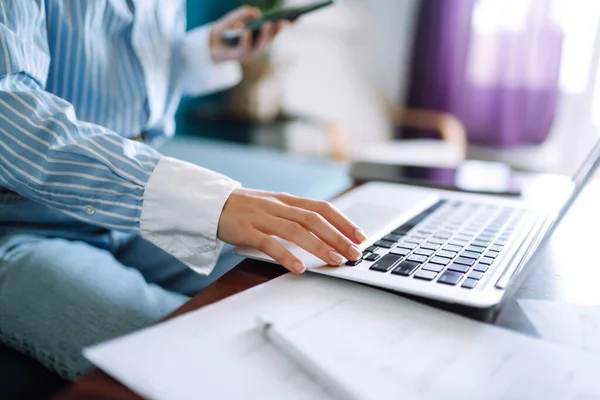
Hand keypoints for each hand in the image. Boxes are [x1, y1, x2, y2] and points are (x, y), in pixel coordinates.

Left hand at [209, 6, 290, 63]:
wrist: (209, 45)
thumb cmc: (225, 31)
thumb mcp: (233, 18)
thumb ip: (243, 14)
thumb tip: (254, 12)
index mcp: (260, 37)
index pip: (275, 31)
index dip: (285, 26)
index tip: (295, 18)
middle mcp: (257, 46)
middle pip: (270, 39)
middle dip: (277, 31)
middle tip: (283, 21)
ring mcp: (249, 53)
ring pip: (259, 46)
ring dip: (264, 35)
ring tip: (267, 23)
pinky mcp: (238, 56)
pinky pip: (243, 49)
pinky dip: (246, 40)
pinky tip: (247, 31)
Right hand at [218, 189, 367, 273]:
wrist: (210, 203)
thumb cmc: (245, 209)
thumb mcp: (273, 207)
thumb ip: (294, 216)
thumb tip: (324, 233)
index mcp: (287, 200)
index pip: (322, 207)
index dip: (343, 221)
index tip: (360, 235)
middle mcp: (278, 206)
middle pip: (314, 219)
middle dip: (337, 237)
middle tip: (353, 253)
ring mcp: (262, 217)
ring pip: (296, 230)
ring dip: (319, 246)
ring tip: (334, 261)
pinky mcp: (246, 230)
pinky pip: (269, 243)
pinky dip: (286, 256)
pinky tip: (299, 268)